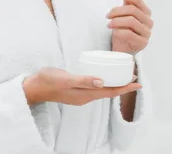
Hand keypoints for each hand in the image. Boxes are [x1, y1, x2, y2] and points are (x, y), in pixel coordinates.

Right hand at [23, 67, 140, 105]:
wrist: (33, 87)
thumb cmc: (48, 81)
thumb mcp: (66, 78)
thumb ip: (83, 80)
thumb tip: (102, 82)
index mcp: (85, 95)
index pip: (110, 92)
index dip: (125, 87)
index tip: (138, 82)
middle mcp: (85, 96)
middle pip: (109, 91)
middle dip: (123, 85)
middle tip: (134, 76)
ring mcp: (80, 94)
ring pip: (103, 90)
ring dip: (114, 84)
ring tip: (123, 76)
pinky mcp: (76, 89)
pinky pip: (95, 87)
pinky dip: (104, 81)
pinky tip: (104, 75)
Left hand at [106, 0, 153, 55]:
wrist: (124, 48)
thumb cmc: (125, 29)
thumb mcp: (125, 11)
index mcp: (145, 11)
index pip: (137, 0)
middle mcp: (148, 21)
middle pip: (132, 10)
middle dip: (117, 11)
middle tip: (107, 15)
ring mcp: (147, 32)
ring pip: (131, 22)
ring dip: (117, 22)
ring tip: (109, 24)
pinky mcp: (142, 43)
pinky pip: (130, 34)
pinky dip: (120, 32)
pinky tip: (114, 32)